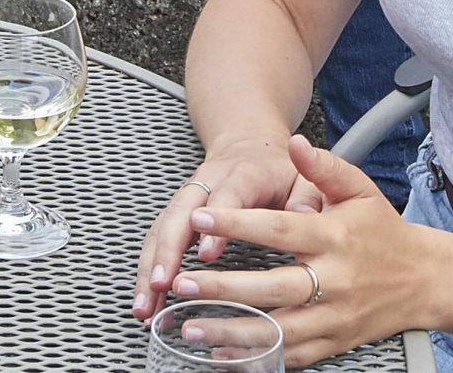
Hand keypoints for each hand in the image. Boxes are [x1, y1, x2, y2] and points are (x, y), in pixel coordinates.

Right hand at [132, 132, 320, 318]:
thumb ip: (306, 196)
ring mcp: (187, 199)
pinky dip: (148, 270)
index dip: (215, 224)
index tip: (206, 253)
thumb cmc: (280, 170)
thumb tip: (304, 217)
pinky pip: (157, 240)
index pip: (224, 196)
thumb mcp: (303, 177)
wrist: (250, 146)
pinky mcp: (177, 214)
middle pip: (178, 214)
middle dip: (167, 250)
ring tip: (146, 307)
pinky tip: (148, 300)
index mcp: (241, 175)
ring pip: (161, 229)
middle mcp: (205, 184)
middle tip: (163, 284)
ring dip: (150, 267)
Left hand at [167, 136, 440, 365]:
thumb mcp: (360, 190)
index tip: (201, 218)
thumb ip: (324, 167)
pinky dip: (257, 358)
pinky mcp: (335, 343)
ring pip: (278, 331)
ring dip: (232, 331)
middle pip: (274, 288)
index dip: (239, 224)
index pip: (280, 229)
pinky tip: (223, 354)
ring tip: (191, 325)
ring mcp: (335, 318)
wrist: (425, 281)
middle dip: (224, 288)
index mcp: (335, 238)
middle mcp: (334, 282)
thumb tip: (294, 143)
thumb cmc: (383, 232)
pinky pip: (292, 356)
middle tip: (183, 283)